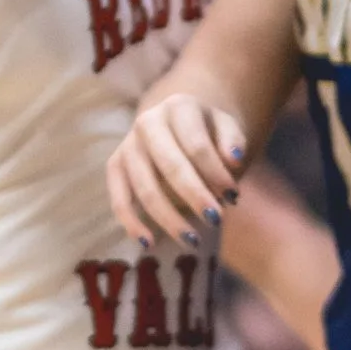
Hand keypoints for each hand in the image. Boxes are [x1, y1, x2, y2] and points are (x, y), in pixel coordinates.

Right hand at [108, 94, 249, 248]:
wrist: (179, 126)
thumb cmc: (209, 133)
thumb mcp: (228, 128)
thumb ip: (234, 141)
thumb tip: (235, 159)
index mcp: (178, 106)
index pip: (197, 144)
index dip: (216, 173)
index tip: (234, 197)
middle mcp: (147, 122)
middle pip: (170, 165)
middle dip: (194, 196)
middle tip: (216, 220)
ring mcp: (128, 145)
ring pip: (144, 187)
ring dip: (168, 217)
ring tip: (193, 240)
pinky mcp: (115, 166)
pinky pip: (119, 198)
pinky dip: (131, 223)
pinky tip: (150, 243)